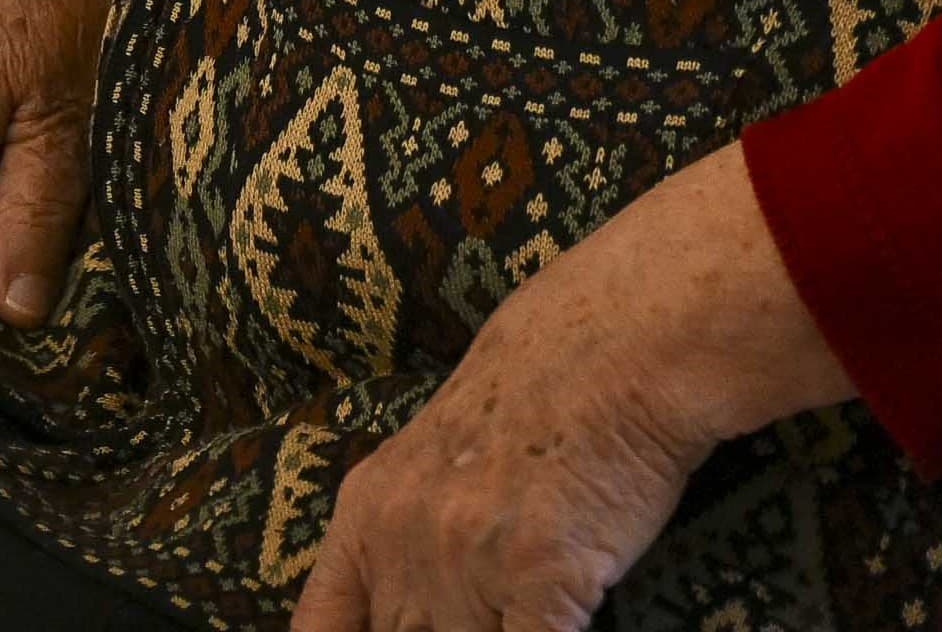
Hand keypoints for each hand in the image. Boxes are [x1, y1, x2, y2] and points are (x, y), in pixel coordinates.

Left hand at [296, 148, 853, 631]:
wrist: (620, 339)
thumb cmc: (540, 382)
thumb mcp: (438, 450)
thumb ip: (408, 532)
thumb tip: (401, 610)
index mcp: (370, 510)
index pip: (322, 627)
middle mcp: (406, 541)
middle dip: (440, 631)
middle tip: (470, 608)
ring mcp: (469, 564)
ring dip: (492, 628)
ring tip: (515, 596)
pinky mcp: (541, 578)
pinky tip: (565, 614)